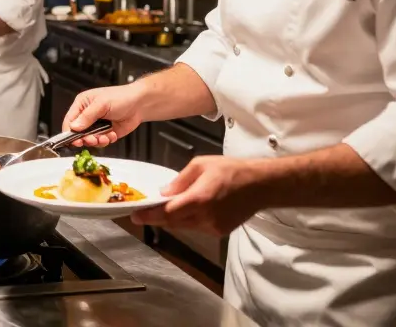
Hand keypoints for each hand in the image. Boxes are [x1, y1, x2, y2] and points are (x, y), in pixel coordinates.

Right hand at [62, 83, 145, 147]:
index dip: (69, 132)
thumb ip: (87, 116)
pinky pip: (100, 142)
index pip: (70, 121)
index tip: (74, 140)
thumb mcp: (101, 104)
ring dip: (97, 141)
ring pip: (89, 139)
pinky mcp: (105, 133)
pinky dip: (106, 141)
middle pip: (78, 133)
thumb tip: (74, 127)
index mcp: (82, 105)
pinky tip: (112, 134)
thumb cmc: (121, 97)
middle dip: (85, 138)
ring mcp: (96, 125)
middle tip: (92, 139)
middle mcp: (87, 116)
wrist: (139, 104)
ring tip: (104, 137)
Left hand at [131, 156, 265, 236]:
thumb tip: (164, 192)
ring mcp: (213, 226)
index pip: (166, 213)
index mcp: (199, 199)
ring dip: (173, 218)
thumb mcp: (201, 165)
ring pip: (183, 226)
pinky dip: (188, 219)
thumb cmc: (233, 171)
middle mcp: (205, 217)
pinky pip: (196, 227)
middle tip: (144, 211)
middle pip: (172, 222)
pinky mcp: (219, 231)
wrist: (261, 185)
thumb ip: (180, 180)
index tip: (135, 216)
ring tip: (167, 206)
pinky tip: (190, 208)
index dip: (149, 216)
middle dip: (157, 217)